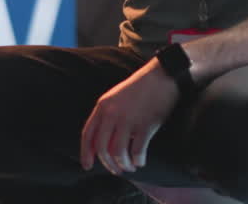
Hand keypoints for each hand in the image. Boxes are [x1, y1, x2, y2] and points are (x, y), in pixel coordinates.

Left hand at [80, 59, 179, 174]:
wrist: (162, 75)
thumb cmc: (140, 88)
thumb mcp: (116, 97)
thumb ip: (107, 115)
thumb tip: (103, 142)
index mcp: (103, 106)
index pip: (88, 134)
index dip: (85, 153)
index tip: (87, 166)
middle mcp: (112, 114)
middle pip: (102, 148)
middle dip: (108, 164)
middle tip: (116, 170)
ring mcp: (128, 120)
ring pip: (118, 153)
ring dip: (123, 165)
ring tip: (130, 167)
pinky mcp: (145, 125)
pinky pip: (137, 151)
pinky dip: (138, 161)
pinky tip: (140, 161)